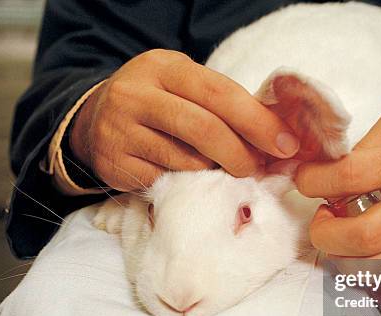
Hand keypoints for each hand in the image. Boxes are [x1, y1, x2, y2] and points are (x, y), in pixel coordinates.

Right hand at [70, 49, 299, 190]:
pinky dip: (188, 184)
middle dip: (241, 154)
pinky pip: (166, 181)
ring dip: (216, 172)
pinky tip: (194, 180)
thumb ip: (223, 104)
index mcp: (163, 67)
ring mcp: (120, 130)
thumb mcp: (183, 87)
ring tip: (226, 172)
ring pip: (186, 161)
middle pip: (203, 129)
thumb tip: (276, 136)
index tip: (286, 145)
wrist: (94, 121)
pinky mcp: (113, 163)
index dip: (257, 121)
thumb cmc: (156, 103)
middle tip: (258, 169)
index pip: (219, 93)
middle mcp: (136, 94)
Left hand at [295, 97, 380, 258]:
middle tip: (319, 219)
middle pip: (365, 237)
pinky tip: (363, 248)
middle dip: (326, 235)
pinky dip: (374, 266)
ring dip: (347, 260)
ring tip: (339, 237)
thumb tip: (330, 174)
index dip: (314, 182)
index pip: (351, 178)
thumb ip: (365, 148)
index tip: (306, 179)